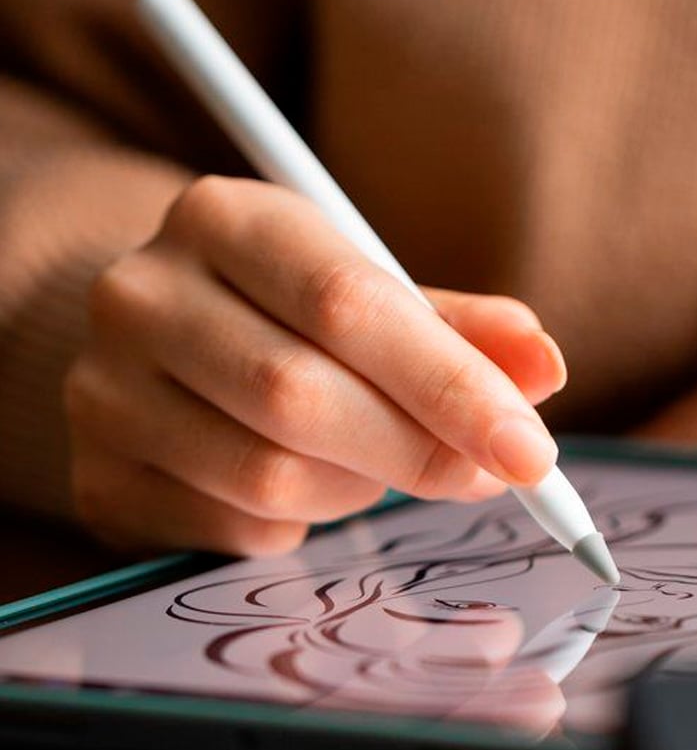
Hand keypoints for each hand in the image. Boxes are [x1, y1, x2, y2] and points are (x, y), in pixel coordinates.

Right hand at [64, 177, 565, 554]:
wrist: (157, 345)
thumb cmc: (287, 317)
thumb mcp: (372, 295)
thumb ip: (457, 330)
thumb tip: (543, 369)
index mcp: (226, 220)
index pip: (348, 303)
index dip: (451, 385)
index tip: (530, 450)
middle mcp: (145, 296)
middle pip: (300, 396)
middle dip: (418, 451)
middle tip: (487, 474)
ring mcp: (106, 393)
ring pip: (271, 476)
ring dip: (360, 488)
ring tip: (377, 461)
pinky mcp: (100, 479)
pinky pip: (238, 528)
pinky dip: (304, 524)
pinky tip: (309, 486)